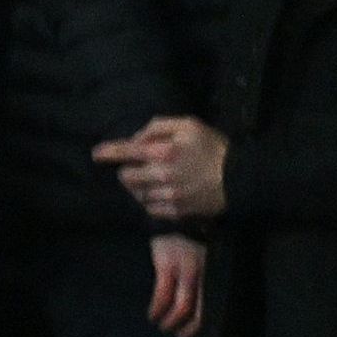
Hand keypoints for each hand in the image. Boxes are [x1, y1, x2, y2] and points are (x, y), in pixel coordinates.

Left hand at [93, 116, 231, 221]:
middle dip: (127, 171)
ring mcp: (167, 196)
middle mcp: (160, 175)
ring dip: (138, 188)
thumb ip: (158, 127)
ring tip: (151, 180)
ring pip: (137, 195)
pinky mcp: (175, 211)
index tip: (97, 154)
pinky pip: (150, 209)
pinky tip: (160, 193)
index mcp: (163, 151)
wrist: (240, 178)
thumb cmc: (214, 147)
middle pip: (126, 177)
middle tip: (138, 168)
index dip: (108, 152)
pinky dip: (150, 201)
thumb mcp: (189, 125)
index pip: (126, 152)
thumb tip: (136, 139)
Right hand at [145, 233, 207, 336]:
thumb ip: (201, 275)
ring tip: (162, 324)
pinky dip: (157, 309)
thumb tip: (196, 300)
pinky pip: (162, 295)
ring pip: (182, 306)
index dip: (202, 323)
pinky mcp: (166, 266)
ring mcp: (184, 270)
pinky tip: (152, 314)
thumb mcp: (201, 256)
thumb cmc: (187, 238)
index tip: (192, 332)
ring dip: (170, 321)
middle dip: (189, 328)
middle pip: (199, 309)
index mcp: (211, 271)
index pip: (211, 303)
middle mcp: (202, 273)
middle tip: (180, 336)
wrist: (172, 217)